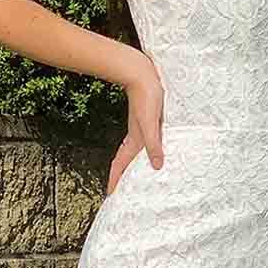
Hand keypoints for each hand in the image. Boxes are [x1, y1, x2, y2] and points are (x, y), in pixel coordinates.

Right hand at [107, 55, 164, 193]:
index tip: (110, 193)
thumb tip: (156, 166)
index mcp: (135, 139)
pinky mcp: (148, 119)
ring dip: (133, 163)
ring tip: (136, 174)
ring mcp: (141, 127)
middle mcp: (136, 135)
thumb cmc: (147, 97)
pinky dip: (146, 150)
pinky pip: (146, 141)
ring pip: (135, 151)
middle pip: (126, 160)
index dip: (116, 178)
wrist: (142, 74)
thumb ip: (154, 144)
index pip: (121, 164)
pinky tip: (153, 149)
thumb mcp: (152, 123)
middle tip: (121, 189)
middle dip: (122, 175)